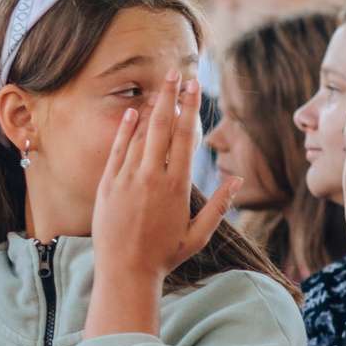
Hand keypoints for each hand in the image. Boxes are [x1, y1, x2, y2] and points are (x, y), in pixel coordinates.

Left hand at [85, 72, 235, 339]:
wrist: (125, 272)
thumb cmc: (164, 256)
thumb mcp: (198, 235)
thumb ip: (219, 206)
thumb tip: (237, 180)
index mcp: (176, 187)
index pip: (185, 137)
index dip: (190, 109)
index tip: (194, 88)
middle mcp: (151, 178)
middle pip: (162, 127)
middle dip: (170, 97)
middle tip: (175, 73)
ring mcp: (127, 179)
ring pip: (139, 135)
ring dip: (150, 109)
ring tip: (158, 89)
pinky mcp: (107, 184)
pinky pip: (117, 150)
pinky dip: (124, 130)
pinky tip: (131, 112)